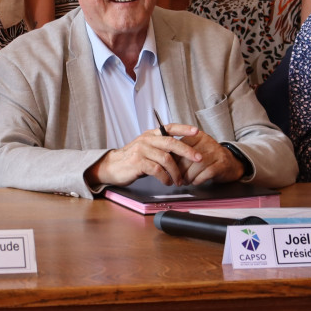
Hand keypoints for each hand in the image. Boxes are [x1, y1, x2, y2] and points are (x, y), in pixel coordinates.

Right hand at [87, 124, 202, 187]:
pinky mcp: (137, 162)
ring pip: (166, 159)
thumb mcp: (146, 149)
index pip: (169, 128)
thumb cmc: (133, 159)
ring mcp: (141, 150)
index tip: (197, 131)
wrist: (112, 167)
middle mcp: (146, 140)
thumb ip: (161, 148)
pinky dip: (165, 178)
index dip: (184, 128)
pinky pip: (157, 170)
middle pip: (171, 143)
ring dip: (176, 172)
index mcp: (150, 135)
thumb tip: (182, 152)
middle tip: (199, 159)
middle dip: (187, 151)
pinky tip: (167, 182)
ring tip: (179, 180)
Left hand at [175, 130, 243, 185]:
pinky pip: (206, 173)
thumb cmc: (208, 158)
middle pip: (187, 157)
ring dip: (188, 177)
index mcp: (196, 136)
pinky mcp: (222, 163)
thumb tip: (166, 162)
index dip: (173, 160)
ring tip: (186, 181)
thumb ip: (181, 152)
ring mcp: (216, 152)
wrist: (231, 163)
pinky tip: (196, 181)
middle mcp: (207, 141)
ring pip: (196, 166)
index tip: (170, 169)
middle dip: (180, 170)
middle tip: (177, 178)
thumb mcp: (195, 149)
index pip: (180, 147)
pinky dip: (198, 179)